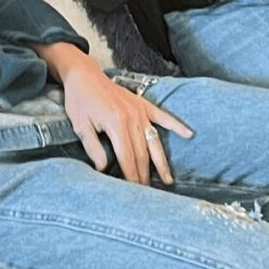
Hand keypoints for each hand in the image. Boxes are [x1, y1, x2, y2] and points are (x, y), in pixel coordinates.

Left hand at [40, 44, 190, 184]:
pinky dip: (176, 125)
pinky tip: (189, 134)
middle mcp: (132, 118)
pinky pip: (163, 116)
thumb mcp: (79, 125)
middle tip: (148, 194)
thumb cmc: (79, 100)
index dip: (131, 176)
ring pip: (154, 141)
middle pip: (142, 153)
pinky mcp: (143, 104)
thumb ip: (93, 147)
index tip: (135, 193)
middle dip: (145, 175)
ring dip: (161, 162)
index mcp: (116, 124)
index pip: (127, 158)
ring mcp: (140, 111)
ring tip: (167, 180)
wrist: (84, 74)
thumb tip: (103, 169)